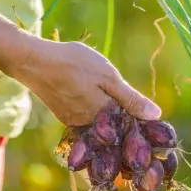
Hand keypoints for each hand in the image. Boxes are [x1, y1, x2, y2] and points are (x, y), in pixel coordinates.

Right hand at [14, 39, 160, 125]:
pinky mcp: (64, 116)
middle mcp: (90, 125)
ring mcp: (75, 122)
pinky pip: (86, 119)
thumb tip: (156, 115)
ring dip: (109, 115)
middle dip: (125, 120)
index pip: (130, 127)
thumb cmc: (74, 64)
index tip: (149, 119)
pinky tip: (93, 96)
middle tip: (128, 103)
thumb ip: (131, 98)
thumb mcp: (108, 76)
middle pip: (114, 129)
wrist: (34, 62)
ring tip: (111, 97)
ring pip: (100, 124)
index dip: (141, 122)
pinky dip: (94, 112)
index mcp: (105, 115)